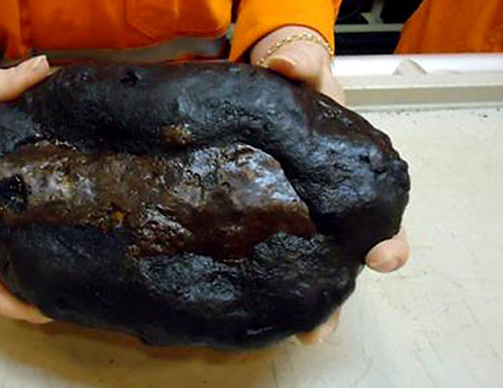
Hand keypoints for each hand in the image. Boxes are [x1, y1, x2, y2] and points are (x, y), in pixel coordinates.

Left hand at [251, 26, 409, 343]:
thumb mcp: (303, 69)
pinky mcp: (256, 219)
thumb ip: (302, 63)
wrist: (257, 88)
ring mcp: (292, 216)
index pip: (379, 208)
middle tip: (328, 320)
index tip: (381, 256)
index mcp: (350, 171)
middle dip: (341, 287)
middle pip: (344, 252)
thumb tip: (290, 67)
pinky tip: (251, 305)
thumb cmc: (294, 84)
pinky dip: (261, 281)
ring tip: (302, 333)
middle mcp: (327, 203)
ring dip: (308, 301)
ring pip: (308, 264)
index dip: (385, 236)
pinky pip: (261, 253)